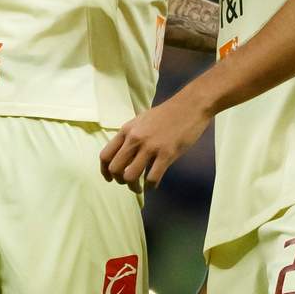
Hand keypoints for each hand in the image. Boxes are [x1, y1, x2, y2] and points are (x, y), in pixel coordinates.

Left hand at [99, 92, 213, 191]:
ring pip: (130, 176)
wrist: (190, 106)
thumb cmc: (166, 113)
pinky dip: (151, 186)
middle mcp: (135, 139)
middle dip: (119, 181)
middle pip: (115, 169)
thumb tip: (123, 153)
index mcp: (127, 130)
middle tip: (129, 183)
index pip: (105, 155)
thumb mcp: (141, 120)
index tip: (110, 179)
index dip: (105, 171)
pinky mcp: (166, 154)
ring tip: (140, 187)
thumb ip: (130, 135)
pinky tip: (154, 184)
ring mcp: (150, 147)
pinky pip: (152, 178)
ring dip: (133, 187)